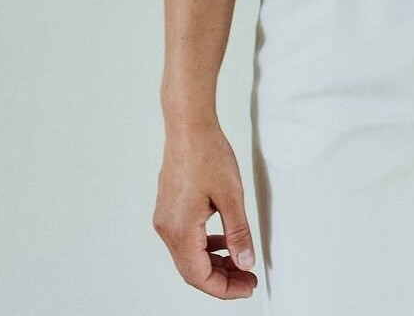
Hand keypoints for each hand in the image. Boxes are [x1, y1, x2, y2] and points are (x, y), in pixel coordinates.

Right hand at [153, 122, 258, 299]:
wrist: (188, 126)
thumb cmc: (206, 153)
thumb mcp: (231, 195)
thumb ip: (238, 232)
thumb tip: (245, 261)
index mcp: (180, 230)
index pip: (200, 276)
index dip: (225, 288)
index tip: (247, 286)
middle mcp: (167, 229)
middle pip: (193, 270)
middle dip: (221, 279)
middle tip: (247, 279)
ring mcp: (165, 219)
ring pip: (189, 256)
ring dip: (214, 263)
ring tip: (240, 262)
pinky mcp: (169, 209)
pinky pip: (186, 239)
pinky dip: (205, 246)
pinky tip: (224, 240)